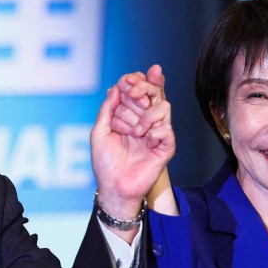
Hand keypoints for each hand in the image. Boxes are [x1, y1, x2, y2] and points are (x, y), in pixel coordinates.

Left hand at [91, 65, 174, 237]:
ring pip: (164, 107)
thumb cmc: (105, 162)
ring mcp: (157, 133)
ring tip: (135, 131)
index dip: (136, 80)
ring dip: (147, 114)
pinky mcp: (165, 147)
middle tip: (132, 93)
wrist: (114, 187)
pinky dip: (155, 132)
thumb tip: (115, 87)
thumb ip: (107, 109)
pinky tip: (145, 140)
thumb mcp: (99, 132)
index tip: (126, 80)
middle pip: (154, 92)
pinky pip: (167, 130)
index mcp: (131, 115)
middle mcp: (146, 121)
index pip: (140, 90)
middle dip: (142, 88)